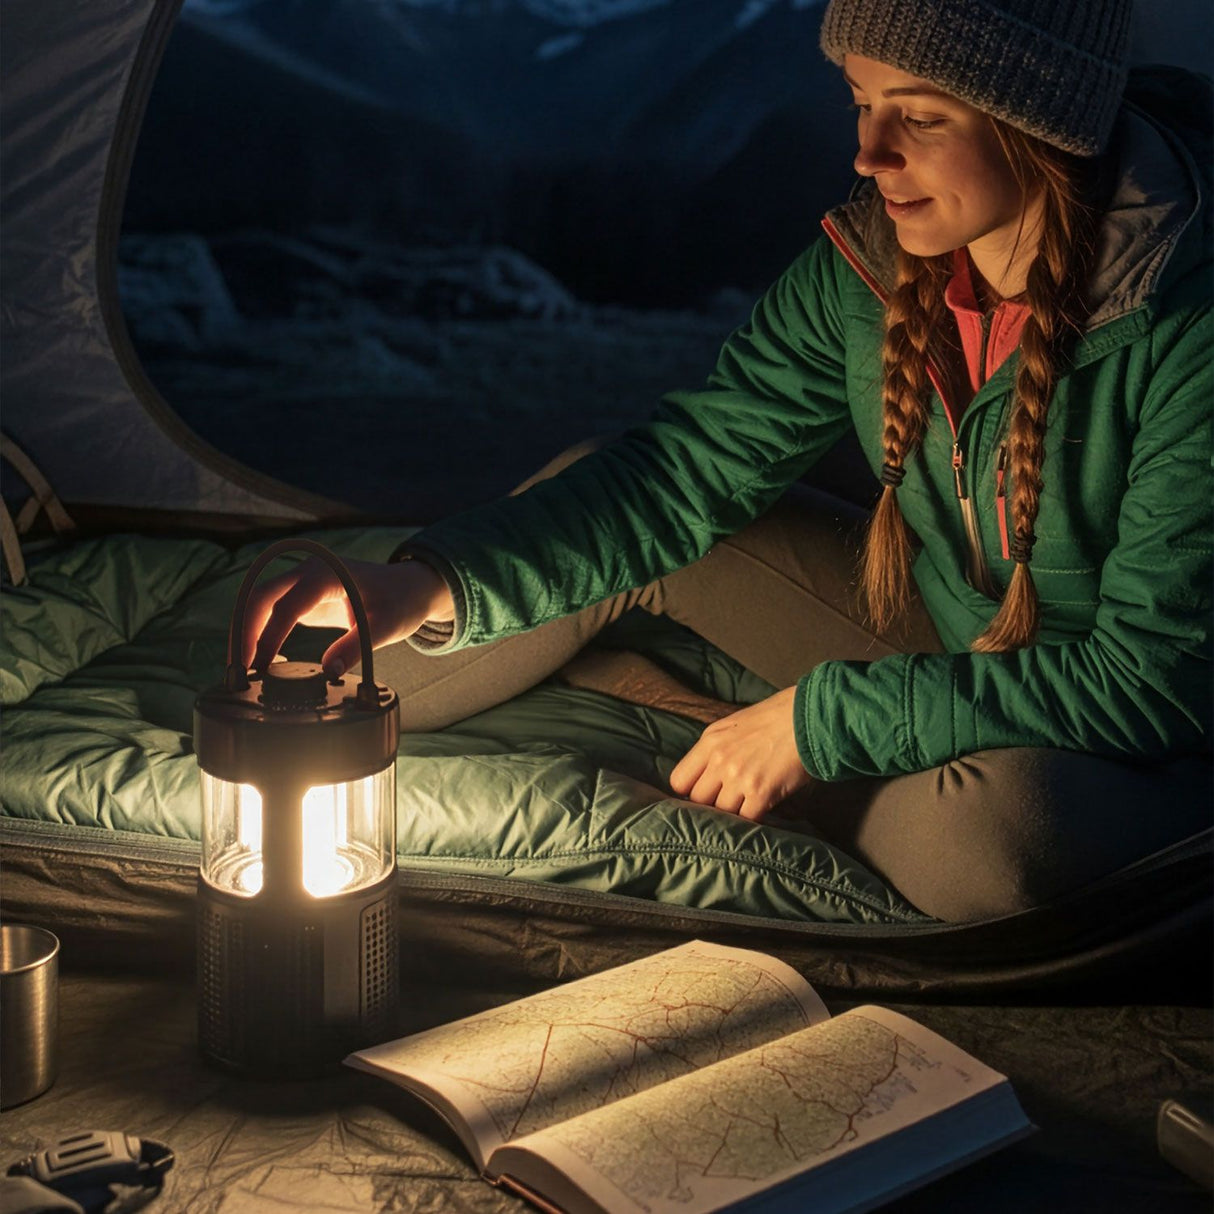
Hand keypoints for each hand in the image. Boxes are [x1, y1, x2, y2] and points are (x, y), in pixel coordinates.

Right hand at [241, 555, 454, 678]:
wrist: (407, 588)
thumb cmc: (399, 603)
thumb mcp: (386, 627)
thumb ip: (357, 647)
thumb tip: (328, 671)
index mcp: (328, 574)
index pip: (287, 606)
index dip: (269, 637)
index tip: (260, 668)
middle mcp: (308, 571)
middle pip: (260, 597)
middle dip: (243, 632)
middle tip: (236, 671)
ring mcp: (302, 581)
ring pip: (259, 602)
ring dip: (244, 632)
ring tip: (240, 670)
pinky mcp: (302, 595)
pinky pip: (270, 611)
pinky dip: (258, 632)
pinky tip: (261, 661)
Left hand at [668, 687, 809, 820]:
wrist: (810, 716)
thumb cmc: (776, 719)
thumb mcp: (734, 725)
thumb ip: (715, 749)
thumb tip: (705, 777)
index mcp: (710, 742)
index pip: (679, 781)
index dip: (691, 791)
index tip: (705, 794)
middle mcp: (720, 760)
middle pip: (698, 800)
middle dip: (712, 804)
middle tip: (730, 801)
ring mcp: (739, 777)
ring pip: (721, 813)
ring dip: (736, 812)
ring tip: (749, 804)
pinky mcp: (761, 792)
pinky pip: (746, 819)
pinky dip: (755, 818)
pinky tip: (764, 808)